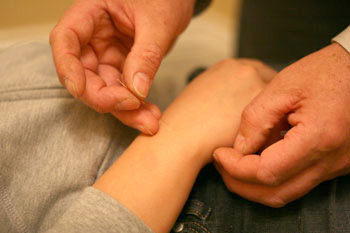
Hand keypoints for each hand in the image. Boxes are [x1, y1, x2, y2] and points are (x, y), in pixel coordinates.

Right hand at [50, 0, 194, 133]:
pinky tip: (151, 116)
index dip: (67, 68)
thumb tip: (137, 91)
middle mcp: (93, 38)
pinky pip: (123, 92)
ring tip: (150, 122)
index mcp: (91, 14)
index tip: (80, 90)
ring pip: (105, 90)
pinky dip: (137, 107)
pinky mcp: (122, 68)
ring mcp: (106, 55)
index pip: (65, 40)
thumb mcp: (158, 22)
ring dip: (126, 111)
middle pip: (84, 75)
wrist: (177, 1)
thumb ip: (145, 55)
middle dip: (105, 99)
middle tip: (133, 108)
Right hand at [93, 59, 273, 232]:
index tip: (258, 107)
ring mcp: (255, 82)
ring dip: (273, 113)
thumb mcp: (202, 94)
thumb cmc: (186, 123)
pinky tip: (259, 136)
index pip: (257, 74)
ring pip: (277, 99)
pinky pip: (278, 114)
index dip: (257, 94)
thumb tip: (235, 99)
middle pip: (269, 84)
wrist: (182, 137)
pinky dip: (273, 125)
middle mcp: (244, 68)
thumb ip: (223, 89)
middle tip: (264, 121)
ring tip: (260, 131)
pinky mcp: (262, 101)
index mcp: (228, 65)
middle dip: (268, 102)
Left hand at [214, 43, 349, 206]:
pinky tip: (258, 160)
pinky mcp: (335, 165)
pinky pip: (298, 182)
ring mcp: (336, 166)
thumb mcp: (284, 87)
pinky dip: (273, 178)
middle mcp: (331, 161)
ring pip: (287, 193)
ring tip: (235, 165)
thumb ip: (257, 118)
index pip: (267, 171)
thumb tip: (239, 147)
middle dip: (241, 184)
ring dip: (255, 185)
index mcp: (318, 138)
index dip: (236, 168)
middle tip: (222, 165)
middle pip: (276, 193)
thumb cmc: (326, 72)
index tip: (220, 154)